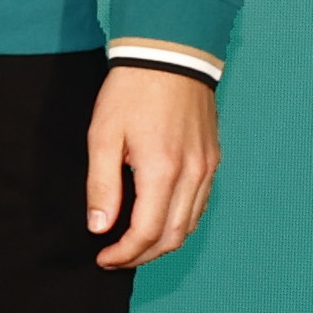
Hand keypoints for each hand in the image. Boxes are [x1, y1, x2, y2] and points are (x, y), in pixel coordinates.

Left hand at [85, 65, 219, 267]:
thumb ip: (102, 185)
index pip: (147, 233)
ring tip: (134, 245)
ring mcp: (207, 168)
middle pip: (173, 237)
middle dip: (143, 256)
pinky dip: (180, 222)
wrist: (168, 55)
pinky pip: (200, 204)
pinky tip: (158, 220)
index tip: (103, 258)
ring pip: (190, 225)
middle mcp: (192, 175)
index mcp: (162, 170)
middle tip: (116, 258)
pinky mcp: (213, 159)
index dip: (124, 254)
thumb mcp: (103, 135)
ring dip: (163, 242)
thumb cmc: (131, 91)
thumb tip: (100, 227)